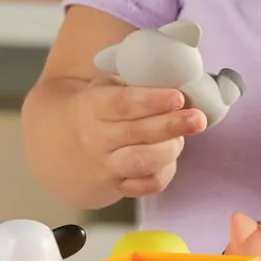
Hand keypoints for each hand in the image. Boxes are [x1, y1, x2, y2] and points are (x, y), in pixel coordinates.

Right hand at [72, 79, 206, 198]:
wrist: (62, 143)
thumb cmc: (98, 106)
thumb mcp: (106, 84)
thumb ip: (135, 80)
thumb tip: (179, 75)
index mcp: (92, 107)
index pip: (122, 104)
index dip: (152, 101)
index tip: (178, 97)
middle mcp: (96, 139)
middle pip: (136, 133)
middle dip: (171, 126)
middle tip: (197, 119)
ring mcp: (106, 165)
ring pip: (142, 162)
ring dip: (169, 149)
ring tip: (181, 137)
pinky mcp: (117, 185)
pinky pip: (147, 185)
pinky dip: (165, 171)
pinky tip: (169, 157)